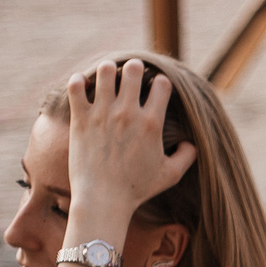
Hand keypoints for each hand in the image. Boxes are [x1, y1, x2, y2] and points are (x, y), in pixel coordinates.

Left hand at [64, 59, 195, 237]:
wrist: (103, 198)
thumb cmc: (138, 188)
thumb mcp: (171, 175)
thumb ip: (186, 156)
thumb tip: (189, 143)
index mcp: (152, 123)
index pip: (162, 85)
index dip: (161, 83)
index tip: (156, 89)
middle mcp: (128, 113)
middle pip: (133, 71)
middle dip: (135, 68)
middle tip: (132, 74)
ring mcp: (102, 114)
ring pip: (105, 72)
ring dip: (108, 69)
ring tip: (108, 75)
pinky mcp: (81, 118)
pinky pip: (76, 86)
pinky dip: (78, 81)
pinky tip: (83, 86)